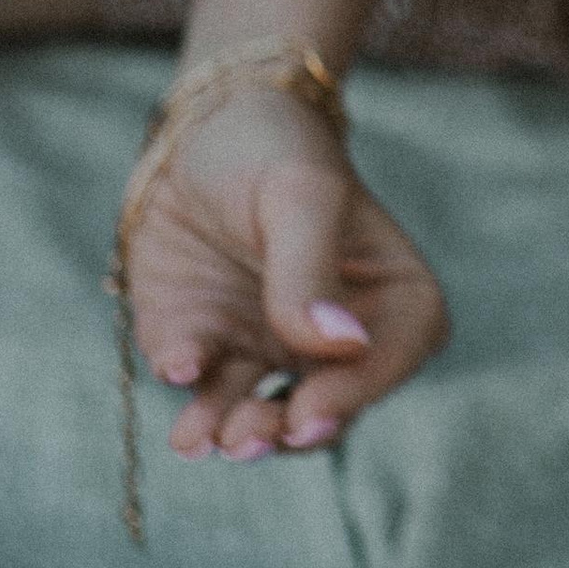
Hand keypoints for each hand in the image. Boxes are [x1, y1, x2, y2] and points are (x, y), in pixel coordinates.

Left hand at [121, 86, 448, 461]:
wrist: (198, 128)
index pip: (391, 358)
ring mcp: (266, 345)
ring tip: (199, 438)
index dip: (354, 393)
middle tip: (246, 436)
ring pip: (258, 411)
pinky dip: (186, 381)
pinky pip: (197, 378)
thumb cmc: (274, 147)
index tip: (309, 410)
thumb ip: (311, 268)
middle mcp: (331, 337)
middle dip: (284, 433)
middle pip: (324, 408)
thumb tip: (338, 345)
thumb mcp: (299, 193)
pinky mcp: (207, 344)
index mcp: (388, 295)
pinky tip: (178, 361)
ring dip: (231, 430)